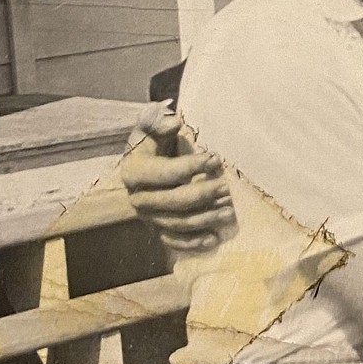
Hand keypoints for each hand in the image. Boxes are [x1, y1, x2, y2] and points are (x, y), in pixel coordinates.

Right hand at [121, 105, 235, 253]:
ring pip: (177, 223)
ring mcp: (147, 217)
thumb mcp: (150, 126)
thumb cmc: (152, 141)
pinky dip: (193, 242)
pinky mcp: (157, 228)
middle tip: (226, 187)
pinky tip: (214, 239)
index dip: (191, 166)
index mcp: (134, 172)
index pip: (164, 173)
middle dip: (202, 195)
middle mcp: (138, 198)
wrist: (142, 163)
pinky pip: (174, 241)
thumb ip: (158, 121)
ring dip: (204, 219)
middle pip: (172, 201)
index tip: (215, 158)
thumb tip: (174, 122)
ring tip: (229, 212)